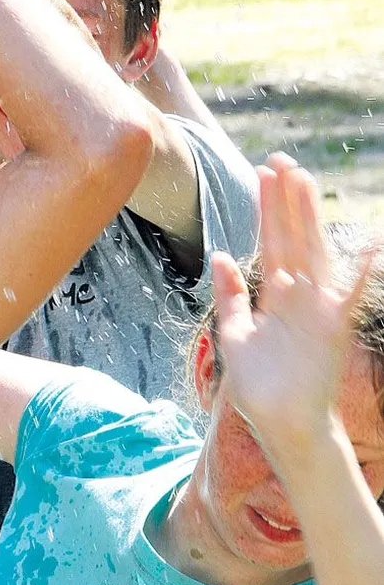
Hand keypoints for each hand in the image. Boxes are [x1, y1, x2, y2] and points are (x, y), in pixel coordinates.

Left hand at [213, 155, 373, 461]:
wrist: (281, 425)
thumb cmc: (261, 386)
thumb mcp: (234, 334)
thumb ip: (230, 295)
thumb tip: (219, 256)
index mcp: (276, 296)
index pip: (271, 241)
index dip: (267, 208)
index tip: (263, 171)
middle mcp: (298, 296)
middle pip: (291, 238)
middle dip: (286, 201)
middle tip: (281, 160)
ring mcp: (316, 310)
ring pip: (313, 253)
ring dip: (309, 218)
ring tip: (304, 181)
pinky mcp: (331, 330)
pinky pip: (347, 297)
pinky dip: (357, 274)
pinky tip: (365, 246)